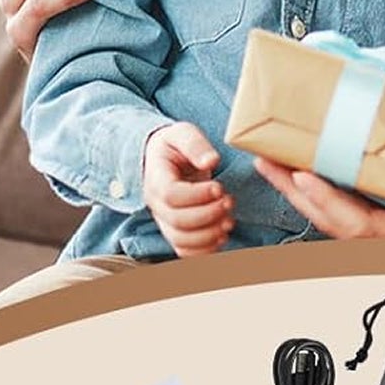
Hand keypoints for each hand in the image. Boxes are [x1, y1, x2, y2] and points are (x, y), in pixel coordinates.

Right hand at [143, 122, 234, 256]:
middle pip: (178, 221)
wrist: (161, 160)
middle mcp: (156, 203)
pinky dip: (205, 250)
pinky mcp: (174, 231)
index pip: (171, 195)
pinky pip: (185, 251)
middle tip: (229, 202)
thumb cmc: (173, 146)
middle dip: (209, 214)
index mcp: (156, 178)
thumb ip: (195, 144)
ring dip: (209, 235)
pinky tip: (222, 236)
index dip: (197, 196)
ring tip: (229, 221)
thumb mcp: (182, 133)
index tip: (219, 187)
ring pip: (181, 240)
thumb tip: (211, 161)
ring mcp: (163, 220)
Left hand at [254, 70, 384, 243]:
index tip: (302, 174)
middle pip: (332, 225)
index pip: (359, 225)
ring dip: (303, 195)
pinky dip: (325, 200)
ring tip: (274, 163)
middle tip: (266, 159)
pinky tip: (309, 174)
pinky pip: (349, 221)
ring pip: (335, 225)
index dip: (327, 201)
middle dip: (296, 192)